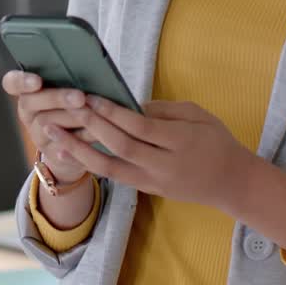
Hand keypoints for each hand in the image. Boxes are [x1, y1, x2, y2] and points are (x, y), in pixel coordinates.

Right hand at [1, 70, 97, 180]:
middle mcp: (28, 113)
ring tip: (91, 114)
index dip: (21, 81)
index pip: (12, 83)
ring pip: (47, 124)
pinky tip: (95, 132)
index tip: (37, 81)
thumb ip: (68, 80)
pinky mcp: (52, 153)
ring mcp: (37, 135)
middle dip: (56, 98)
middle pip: (30, 102)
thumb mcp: (67, 91)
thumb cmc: (73, 107)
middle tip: (79, 97)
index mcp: (28, 93)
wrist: (77, 147)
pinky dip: (80, 137)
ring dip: (70, 118)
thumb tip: (86, 66)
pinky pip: (63, 145)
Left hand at [47, 97, 255, 211]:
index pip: (139, 127)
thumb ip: (163, 109)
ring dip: (79, 150)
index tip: (90, 96)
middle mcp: (164, 165)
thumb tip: (128, 104)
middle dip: (91, 126)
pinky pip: (114, 177)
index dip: (113, 112)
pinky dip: (90, 165)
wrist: (232, 182)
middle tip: (66, 107)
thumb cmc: (216, 140)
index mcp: (180, 141)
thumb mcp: (198, 113)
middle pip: (120, 146)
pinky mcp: (147, 190)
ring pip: (110, 168)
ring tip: (53, 134)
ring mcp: (154, 181)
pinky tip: (69, 152)